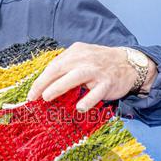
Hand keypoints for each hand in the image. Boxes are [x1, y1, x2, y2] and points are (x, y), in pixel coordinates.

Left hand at [27, 43, 154, 111]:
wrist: (129, 63)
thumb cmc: (100, 63)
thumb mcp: (82, 58)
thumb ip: (66, 67)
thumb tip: (45, 85)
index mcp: (76, 52)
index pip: (54, 65)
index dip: (41, 80)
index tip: (31, 93)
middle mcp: (85, 59)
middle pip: (59, 69)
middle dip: (43, 83)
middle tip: (33, 97)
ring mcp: (97, 70)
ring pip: (75, 77)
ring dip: (59, 87)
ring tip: (47, 97)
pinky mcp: (107, 83)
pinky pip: (96, 92)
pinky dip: (87, 100)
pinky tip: (79, 108)